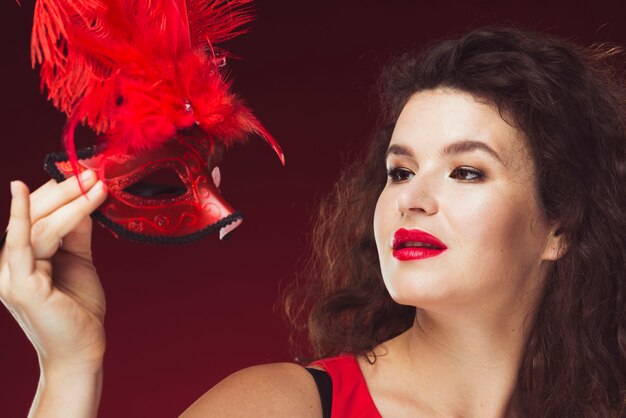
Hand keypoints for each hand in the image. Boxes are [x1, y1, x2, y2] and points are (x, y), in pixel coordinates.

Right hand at [0, 171, 107, 371]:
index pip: (34, 216)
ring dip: (68, 202)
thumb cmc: (78, 309)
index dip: (56, 192)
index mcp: (21, 258)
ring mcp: (10, 275)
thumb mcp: (79, 260)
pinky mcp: (20, 285)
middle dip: (65, 192)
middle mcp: (7, 264)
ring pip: (38, 226)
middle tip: (92, 173)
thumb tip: (82, 198)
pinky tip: (25, 191)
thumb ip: (75, 232)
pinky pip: (23, 243)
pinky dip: (24, 216)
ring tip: (95, 185)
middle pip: (34, 216)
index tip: (82, 173)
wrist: (82, 349)